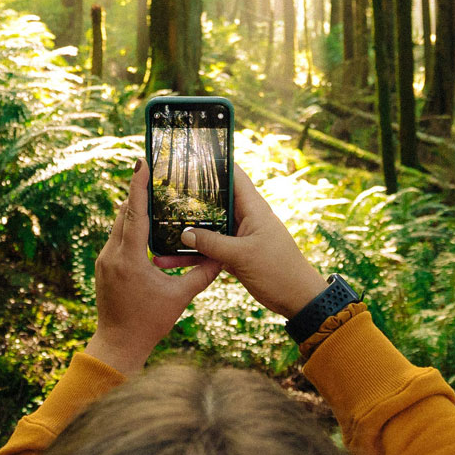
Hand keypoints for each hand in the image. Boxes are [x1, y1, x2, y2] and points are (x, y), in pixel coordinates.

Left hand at [85, 159, 221, 374]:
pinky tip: (145, 225)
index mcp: (129, 258)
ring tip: (153, 194)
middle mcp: (112, 254)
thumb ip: (202, 275)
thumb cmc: (148, 323)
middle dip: (138, 192)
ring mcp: (104, 260)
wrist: (118, 345)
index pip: (134, 213)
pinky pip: (117, 238)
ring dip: (134, 209)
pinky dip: (130, 227)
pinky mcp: (104, 266)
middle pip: (123, 213)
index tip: (141, 162)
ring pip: (118, 224)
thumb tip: (222, 257)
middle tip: (155, 172)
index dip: (138, 185)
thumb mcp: (179, 298)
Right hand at [157, 168, 324, 318]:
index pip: (234, 176)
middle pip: (214, 201)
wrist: (296, 298)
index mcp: (253, 208)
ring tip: (159, 228)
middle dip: (191, 198)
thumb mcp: (242, 255)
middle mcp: (245, 217)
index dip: (215, 163)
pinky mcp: (234, 254)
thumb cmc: (278, 270)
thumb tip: (184, 233)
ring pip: (208, 227)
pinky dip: (192, 253)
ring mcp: (238, 236)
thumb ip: (213, 243)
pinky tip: (170, 258)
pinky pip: (208, 249)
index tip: (190, 156)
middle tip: (163, 192)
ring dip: (187, 231)